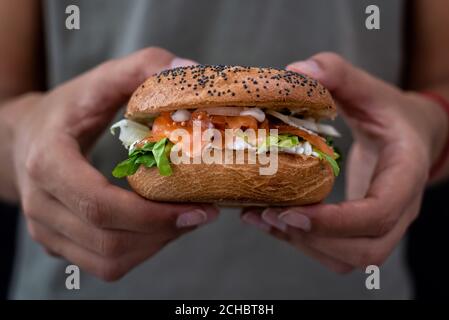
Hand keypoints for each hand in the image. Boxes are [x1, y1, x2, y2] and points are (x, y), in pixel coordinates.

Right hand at [10, 47, 218, 280]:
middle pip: (109, 240)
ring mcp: (46, 230)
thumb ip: (143, 67)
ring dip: (156, 245)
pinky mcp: (57, 243)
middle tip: (202, 213)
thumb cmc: (66, 109)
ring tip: (185, 219)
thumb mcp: (99, 81)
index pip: (100, 204)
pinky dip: (140, 251)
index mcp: (47, 163)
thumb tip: (191, 69)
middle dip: (164, 232)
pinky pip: (103, 264)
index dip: (153, 215)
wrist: (23, 138)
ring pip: (108, 261)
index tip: (198, 208)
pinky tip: (160, 227)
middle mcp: (41, 204)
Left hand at [241, 52, 447, 272]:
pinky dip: (303, 243)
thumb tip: (295, 70)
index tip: (292, 211)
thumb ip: (338, 74)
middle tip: (269, 216)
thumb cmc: (391, 113)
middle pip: (364, 249)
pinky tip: (271, 221)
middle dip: (313, 239)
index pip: (379, 212)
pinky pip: (337, 252)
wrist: (412, 135)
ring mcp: (383, 224)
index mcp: (406, 174)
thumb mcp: (370, 90)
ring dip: (303, 245)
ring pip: (348, 258)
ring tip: (260, 219)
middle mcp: (400, 208)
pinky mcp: (363, 228)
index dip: (336, 221)